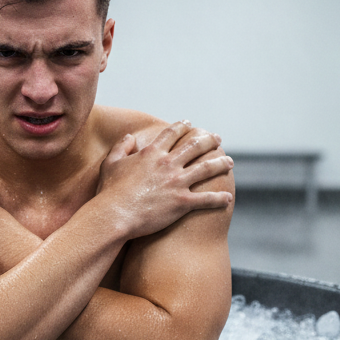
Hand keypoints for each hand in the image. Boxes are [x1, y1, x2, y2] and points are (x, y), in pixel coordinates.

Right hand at [96, 121, 232, 238]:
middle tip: (217, 139)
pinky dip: (219, 198)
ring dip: (221, 163)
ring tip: (229, 162)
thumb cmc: (109, 191)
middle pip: (195, 146)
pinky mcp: (182, 203)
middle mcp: (168, 164)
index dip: (183, 127)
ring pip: (207, 169)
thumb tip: (130, 137)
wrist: (114, 215)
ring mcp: (177, 183)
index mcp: (152, 153)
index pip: (172, 134)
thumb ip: (121, 147)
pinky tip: (228, 197)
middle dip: (209, 141)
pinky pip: (206, 199)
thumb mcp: (110, 163)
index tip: (190, 124)